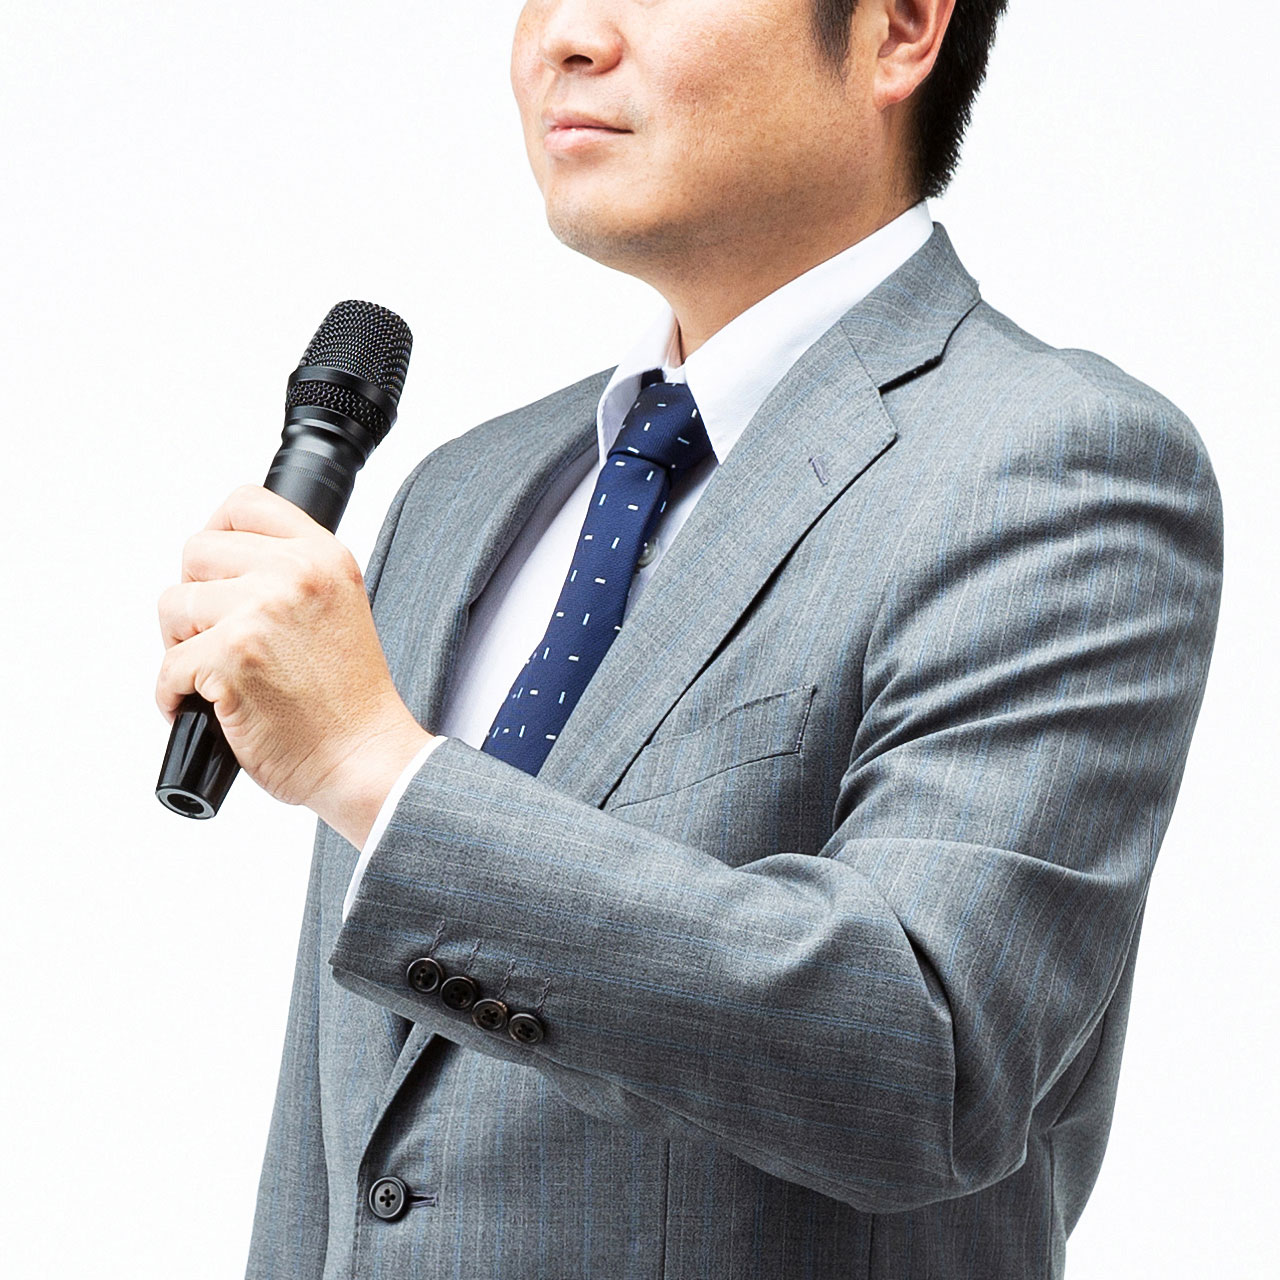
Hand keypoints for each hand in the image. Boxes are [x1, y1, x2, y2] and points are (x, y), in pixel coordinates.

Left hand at [156, 484, 431, 844]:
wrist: (365, 757)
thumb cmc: (349, 700)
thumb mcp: (339, 607)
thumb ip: (291, 575)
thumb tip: (218, 567)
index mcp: (324, 556)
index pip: (244, 503)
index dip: (218, 534)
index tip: (218, 572)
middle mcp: (294, 574)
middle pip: (196, 552)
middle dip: (197, 599)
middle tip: (219, 639)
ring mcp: (260, 613)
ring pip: (173, 606)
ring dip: (182, 646)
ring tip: (217, 676)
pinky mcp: (231, 659)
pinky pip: (167, 667)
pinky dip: (174, 696)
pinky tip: (206, 709)